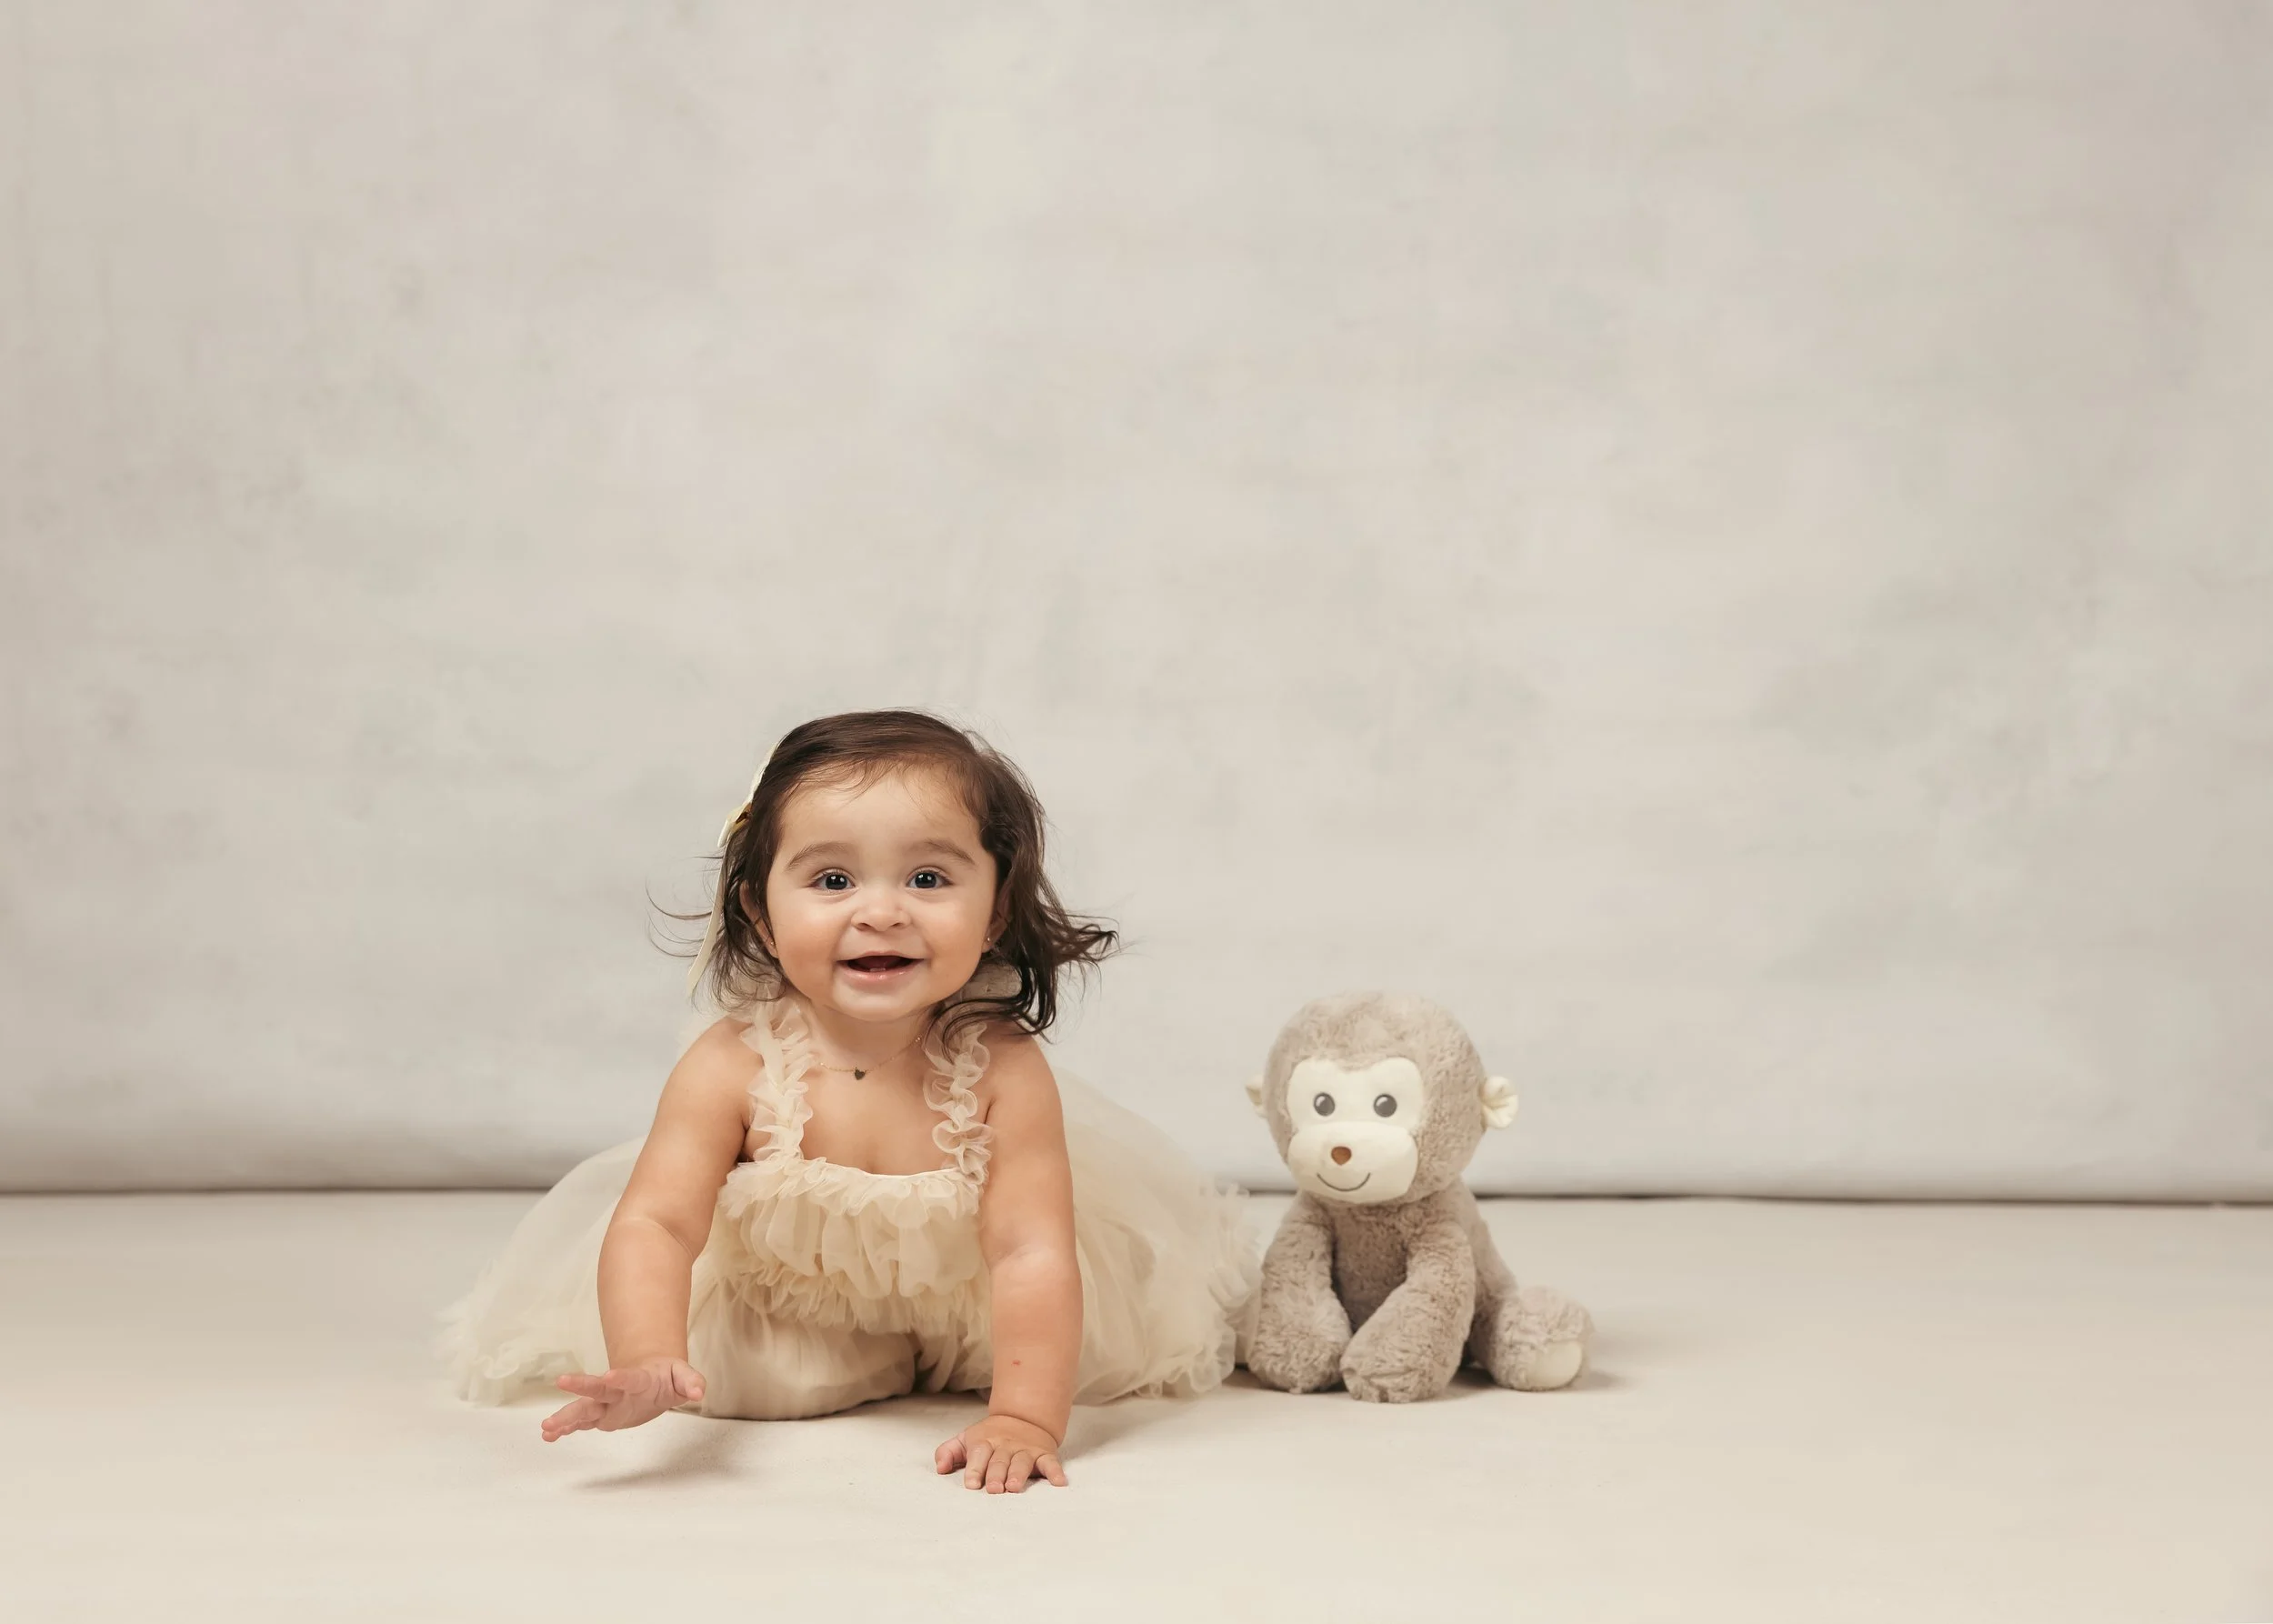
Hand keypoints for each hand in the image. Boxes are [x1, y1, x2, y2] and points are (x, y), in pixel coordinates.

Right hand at [540, 1356, 705, 1440]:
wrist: (651, 1375)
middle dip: (582, 1386)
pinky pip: (580, 1423)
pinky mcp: (600, 1416)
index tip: (609, 1374)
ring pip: (584, 1408)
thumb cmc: (667, 1376)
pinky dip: (564, 1429)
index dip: (622, 1376)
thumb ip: (691, 1382)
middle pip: (598, 1388)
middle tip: (562, 1381)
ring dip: (566, 1415)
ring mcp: (606, 1403)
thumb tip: (699, 1392)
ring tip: (546, 1427)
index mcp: (639, 1379)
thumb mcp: (683, 1377)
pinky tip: (548, 1436)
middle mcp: (617, 1390)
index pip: (630, 1377)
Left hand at [934, 1412, 1067, 1492]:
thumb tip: (940, 1468)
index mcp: (985, 1442)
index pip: (978, 1455)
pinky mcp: (1043, 1455)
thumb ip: (948, 1452)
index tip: (971, 1484)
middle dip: (996, 1474)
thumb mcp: (966, 1439)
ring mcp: (1025, 1450)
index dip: (974, 1469)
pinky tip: (1058, 1483)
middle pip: (1000, 1460)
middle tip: (993, 1489)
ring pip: (1022, 1462)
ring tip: (1014, 1487)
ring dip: (1018, 1474)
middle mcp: (1005, 1446)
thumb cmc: (989, 1437)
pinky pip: (1050, 1463)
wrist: (1024, 1417)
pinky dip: (1055, 1472)